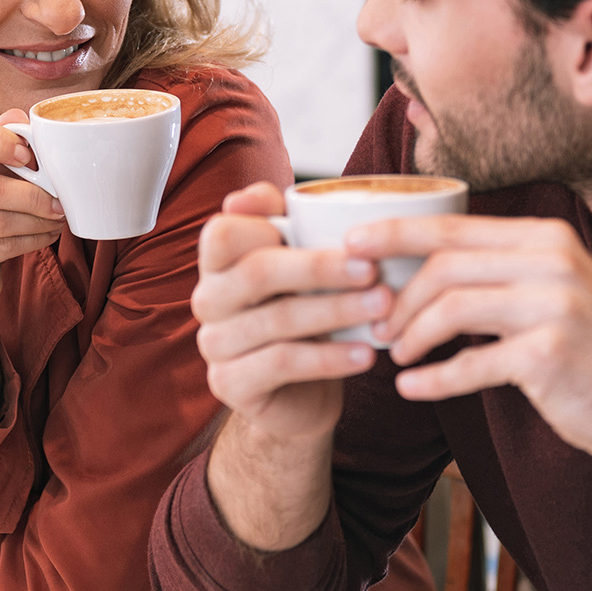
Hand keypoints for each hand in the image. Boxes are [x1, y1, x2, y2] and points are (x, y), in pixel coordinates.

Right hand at [188, 182, 390, 444]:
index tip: (326, 231)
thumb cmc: (307, 318)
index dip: (268, 225)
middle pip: (258, 272)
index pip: (223, 232)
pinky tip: (366, 354)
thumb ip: (286, 224)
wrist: (303, 396)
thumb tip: (256, 194)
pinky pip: (282, 363)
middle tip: (373, 268)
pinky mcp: (229, 384)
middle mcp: (208, 300)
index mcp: (218, 263)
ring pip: (277, 319)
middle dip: (321, 268)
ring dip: (336, 310)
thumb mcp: (301, 267)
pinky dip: (329, 358)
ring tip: (383, 307)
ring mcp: (214, 344)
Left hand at [352, 216, 591, 474]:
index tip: (350, 248)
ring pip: (451, 307)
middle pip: (445, 264)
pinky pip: (470, 363)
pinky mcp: (550, 355)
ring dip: (411, 334)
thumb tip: (419, 268)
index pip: (452, 226)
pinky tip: (413, 389)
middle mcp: (553, 261)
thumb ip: (500, 272)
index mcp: (547, 238)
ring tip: (397, 355)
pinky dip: (434, 379)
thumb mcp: (554, 292)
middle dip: (398, 296)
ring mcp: (554, 305)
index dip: (394, 235)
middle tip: (377, 324)